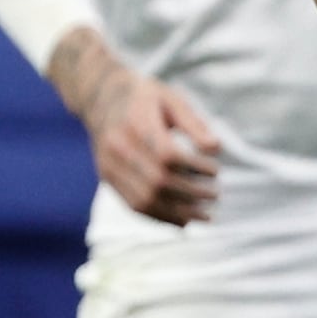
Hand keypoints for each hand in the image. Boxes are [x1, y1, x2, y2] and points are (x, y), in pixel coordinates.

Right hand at [54, 34, 224, 226]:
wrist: (100, 97)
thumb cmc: (145, 97)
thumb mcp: (172, 100)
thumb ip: (194, 123)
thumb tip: (215, 149)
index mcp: (135, 124)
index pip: (167, 156)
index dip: (195, 168)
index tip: (216, 171)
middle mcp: (117, 147)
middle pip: (157, 182)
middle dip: (192, 194)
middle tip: (216, 195)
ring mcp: (109, 165)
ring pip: (144, 200)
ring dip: (178, 213)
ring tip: (206, 216)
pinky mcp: (107, 177)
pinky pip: (133, 205)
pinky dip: (160, 217)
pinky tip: (184, 220)